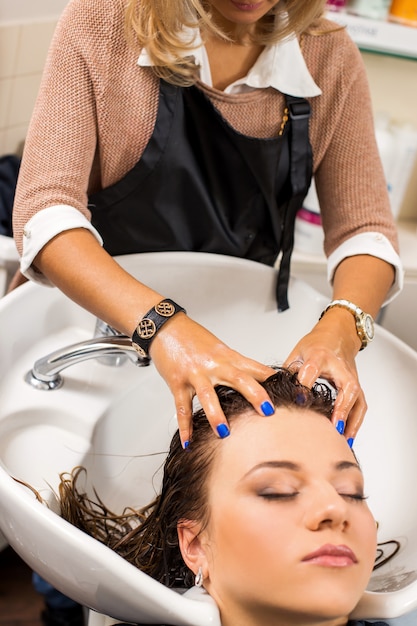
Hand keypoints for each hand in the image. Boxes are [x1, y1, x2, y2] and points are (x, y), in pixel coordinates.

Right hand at [149, 313, 275, 446]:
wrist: (165, 327)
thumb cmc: (192, 337)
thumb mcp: (218, 348)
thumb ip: (235, 365)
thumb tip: (255, 379)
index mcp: (228, 357)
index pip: (255, 368)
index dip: (273, 380)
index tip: (290, 391)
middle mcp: (214, 365)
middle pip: (238, 379)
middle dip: (254, 395)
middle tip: (268, 411)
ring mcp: (195, 374)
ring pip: (207, 395)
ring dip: (216, 415)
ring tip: (224, 433)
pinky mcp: (177, 382)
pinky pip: (182, 407)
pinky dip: (185, 426)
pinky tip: (189, 440)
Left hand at [283, 308, 365, 443]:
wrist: (337, 335)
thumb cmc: (315, 345)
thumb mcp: (297, 353)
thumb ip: (288, 373)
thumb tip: (274, 394)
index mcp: (319, 356)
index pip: (312, 370)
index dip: (305, 385)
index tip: (299, 401)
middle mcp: (339, 367)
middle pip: (346, 387)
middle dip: (341, 408)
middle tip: (333, 428)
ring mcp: (351, 377)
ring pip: (358, 399)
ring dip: (351, 421)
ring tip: (343, 440)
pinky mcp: (357, 386)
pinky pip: (360, 405)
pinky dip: (356, 422)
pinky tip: (348, 437)